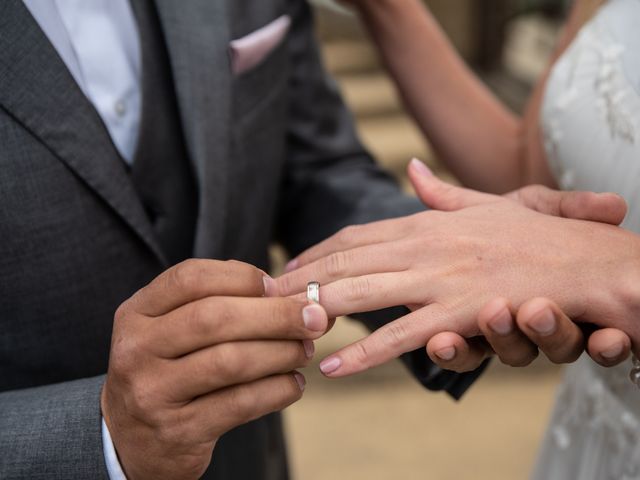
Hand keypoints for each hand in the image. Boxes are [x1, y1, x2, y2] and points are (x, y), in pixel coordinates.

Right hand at [101, 259, 328, 479]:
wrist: (131, 441)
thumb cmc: (167, 371)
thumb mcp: (170, 330)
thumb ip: (216, 303)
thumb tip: (284, 292)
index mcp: (136, 314)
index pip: (190, 278)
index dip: (241, 277)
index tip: (276, 285)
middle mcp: (137, 349)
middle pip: (214, 318)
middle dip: (275, 314)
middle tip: (314, 317)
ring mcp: (153, 392)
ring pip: (231, 361)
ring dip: (281, 352)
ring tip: (305, 350)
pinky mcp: (178, 431)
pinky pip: (241, 404)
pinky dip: (277, 390)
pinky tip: (293, 384)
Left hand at [273, 160, 638, 377]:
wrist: (590, 261)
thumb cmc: (539, 236)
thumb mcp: (488, 203)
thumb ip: (443, 192)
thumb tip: (411, 169)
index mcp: (428, 222)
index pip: (358, 236)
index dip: (318, 251)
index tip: (289, 265)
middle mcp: (426, 246)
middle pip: (347, 261)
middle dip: (300, 278)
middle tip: (260, 293)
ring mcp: (439, 279)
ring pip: (361, 293)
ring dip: (315, 307)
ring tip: (278, 321)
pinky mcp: (457, 314)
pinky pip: (401, 337)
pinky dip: (362, 352)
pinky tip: (331, 366)